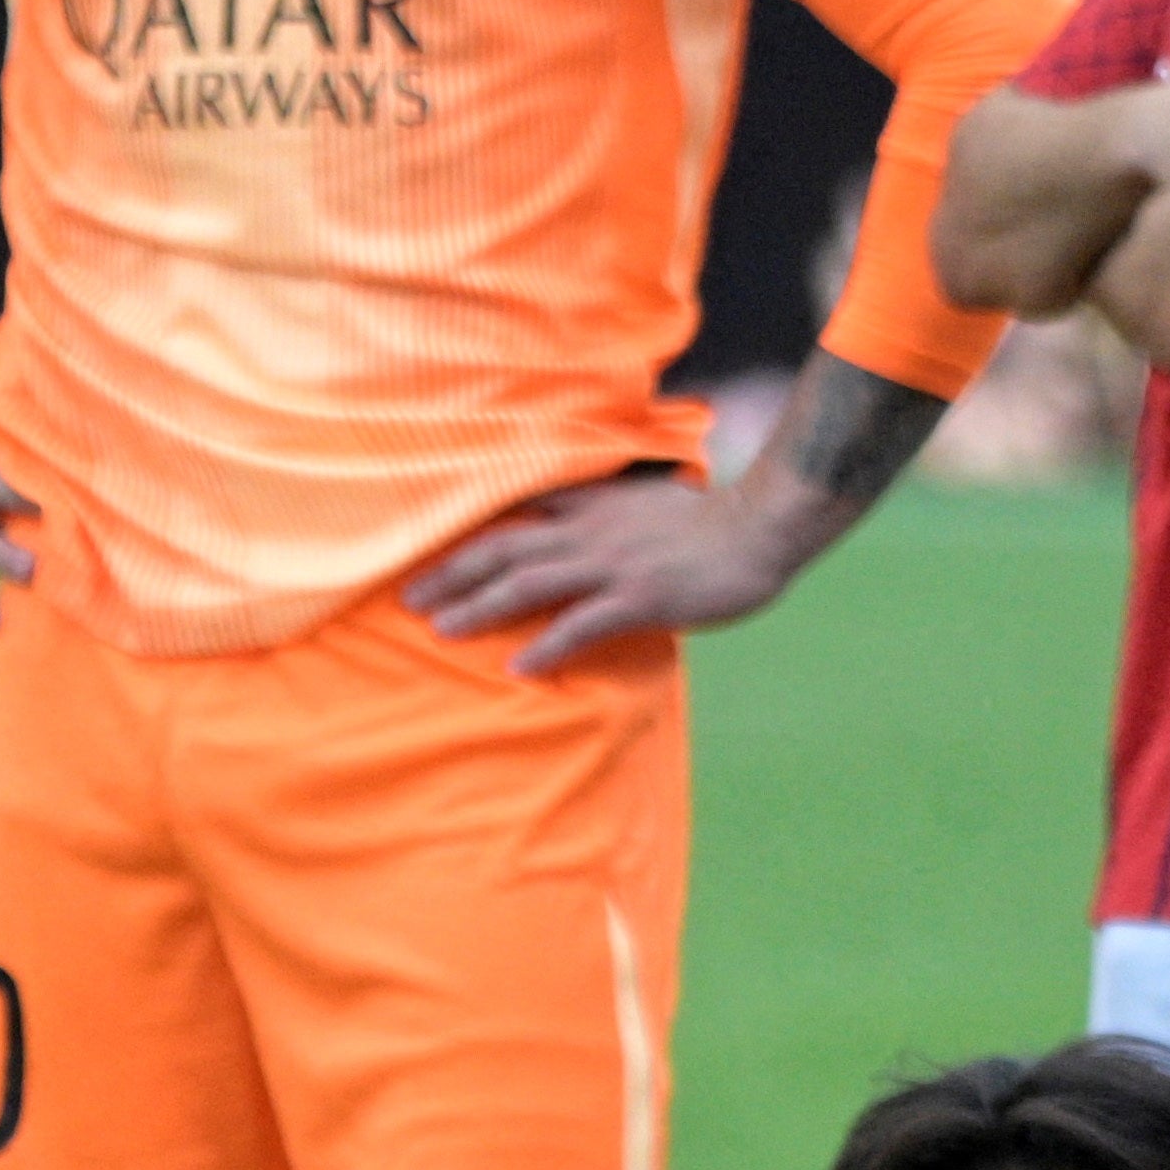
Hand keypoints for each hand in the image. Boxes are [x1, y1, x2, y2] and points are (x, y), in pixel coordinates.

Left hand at [403, 462, 807, 675]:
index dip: (468, 538)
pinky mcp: (639, 597)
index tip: (429, 558)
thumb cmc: (712, 521)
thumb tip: (579, 531)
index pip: (515, 515)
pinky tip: (518, 668)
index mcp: (591, 505)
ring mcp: (613, 563)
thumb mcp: (646, 500)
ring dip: (480, 607)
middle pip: (504, 548)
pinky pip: (581, 624)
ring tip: (442, 630)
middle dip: (453, 574)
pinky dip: (546, 646)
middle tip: (408, 599)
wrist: (761, 526)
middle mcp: (591, 530)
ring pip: (528, 583)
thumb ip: (607, 513)